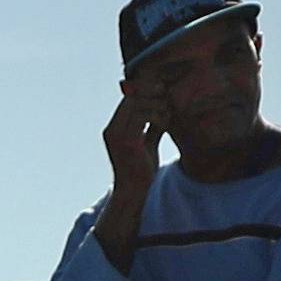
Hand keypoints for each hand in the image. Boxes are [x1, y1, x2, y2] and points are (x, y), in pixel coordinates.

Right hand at [97, 83, 163, 266]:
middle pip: (131, 97)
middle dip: (150, 91)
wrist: (134, 192)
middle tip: (167, 90)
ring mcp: (117, 135)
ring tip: (169, 109)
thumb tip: (164, 112)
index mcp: (113, 128)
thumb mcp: (147, 144)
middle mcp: (112, 129)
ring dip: (156, 103)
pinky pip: (143, 117)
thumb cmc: (141, 170)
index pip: (127, 99)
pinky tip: (167, 120)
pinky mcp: (127, 141)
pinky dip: (157, 115)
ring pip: (137, 104)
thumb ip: (152, 127)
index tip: (161, 88)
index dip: (144, 90)